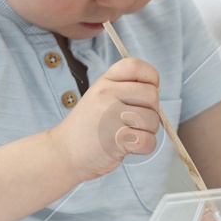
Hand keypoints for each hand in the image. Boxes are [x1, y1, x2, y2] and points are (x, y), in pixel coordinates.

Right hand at [49, 56, 162, 181]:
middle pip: (152, 96)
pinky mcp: (116, 140)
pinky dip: (144, 147)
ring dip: (148, 131)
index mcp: (105, 82)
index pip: (136, 66)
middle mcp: (107, 95)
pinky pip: (149, 141)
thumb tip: (156, 91)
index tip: (143, 95)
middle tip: (134, 121)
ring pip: (153, 120)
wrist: (64, 153)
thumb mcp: (100, 96)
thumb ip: (125, 88)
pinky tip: (129, 146)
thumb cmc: (89, 126)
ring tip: (128, 134)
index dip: (151, 79)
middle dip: (150, 111)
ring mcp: (111, 116)